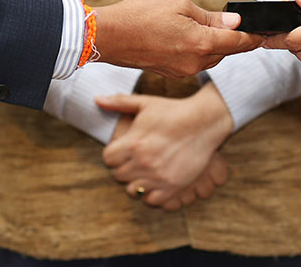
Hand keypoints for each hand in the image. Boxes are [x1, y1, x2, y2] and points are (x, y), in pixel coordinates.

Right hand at [95, 0, 260, 77]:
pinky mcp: (171, 73)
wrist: (108, 36)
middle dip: (230, 37)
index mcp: (201, 44)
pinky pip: (193, 61)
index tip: (264, 32)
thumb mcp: (179, 4)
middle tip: (229, 19)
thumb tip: (231, 21)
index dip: (254, 36)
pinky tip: (184, 34)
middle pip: (225, 51)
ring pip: (209, 56)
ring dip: (212, 43)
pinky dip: (196, 49)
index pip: (239, 43)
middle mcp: (195, 63)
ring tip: (200, 23)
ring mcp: (182, 71)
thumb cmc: (139, 16)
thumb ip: (209, 16)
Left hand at [98, 84, 233, 208]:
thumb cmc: (173, 111)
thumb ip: (119, 102)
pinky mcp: (173, 186)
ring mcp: (158, 177)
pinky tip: (156, 182)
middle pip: (118, 176)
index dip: (113, 154)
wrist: (204, 122)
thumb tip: (96, 99)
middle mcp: (143, 162)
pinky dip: (151, 194)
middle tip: (135, 160)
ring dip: (136, 182)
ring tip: (144, 172)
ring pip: (133, 190)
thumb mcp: (145, 103)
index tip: (123, 150)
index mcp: (133, 143)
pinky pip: (152, 201)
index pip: (108, 159)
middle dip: (124, 167)